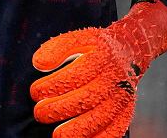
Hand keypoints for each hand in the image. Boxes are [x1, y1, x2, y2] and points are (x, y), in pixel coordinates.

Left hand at [30, 0, 166, 137]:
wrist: (130, 51)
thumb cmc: (97, 48)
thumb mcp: (80, 38)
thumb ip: (58, 48)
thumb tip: (39, 64)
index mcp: (102, 57)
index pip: (75, 75)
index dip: (52, 86)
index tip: (35, 91)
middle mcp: (114, 78)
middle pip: (86, 99)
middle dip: (58, 109)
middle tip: (40, 112)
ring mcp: (122, 97)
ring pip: (100, 119)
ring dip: (76, 131)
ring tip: (57, 135)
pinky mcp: (126, 112)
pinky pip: (115, 131)